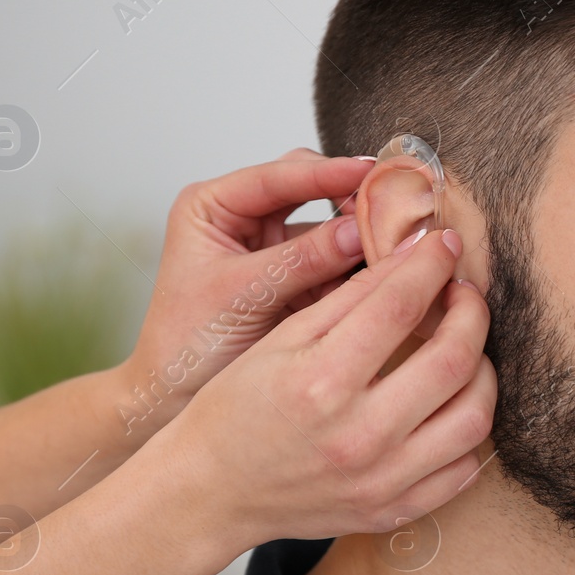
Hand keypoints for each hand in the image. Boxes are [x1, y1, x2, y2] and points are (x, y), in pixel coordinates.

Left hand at [115, 149, 371, 434]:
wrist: (176, 402)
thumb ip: (299, 261)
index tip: (368, 172)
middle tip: (391, 204)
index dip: (324, 174)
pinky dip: (362, 267)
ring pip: (330, 225)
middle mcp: (245, 220)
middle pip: (310, 189)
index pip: (276, 176)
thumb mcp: (240, 296)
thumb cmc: (186, 347)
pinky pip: (339, 264)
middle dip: (349, 197)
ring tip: (399, 238)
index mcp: (212, 207)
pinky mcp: (300, 282)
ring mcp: (275, 250)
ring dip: (361, 232)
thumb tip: (358, 231)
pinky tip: (390, 269)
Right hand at [149, 227, 495, 552]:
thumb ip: (350, 297)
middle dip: (472, 313)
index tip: (445, 245)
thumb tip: (410, 255)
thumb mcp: (281, 341)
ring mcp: (381, 480)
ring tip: (464, 350)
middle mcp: (358, 435)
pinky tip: (453, 405)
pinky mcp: (393, 510)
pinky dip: (469, 431)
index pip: (400, 305)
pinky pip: (465, 470)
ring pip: (475, 417)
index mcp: (321, 382)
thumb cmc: (237, 410)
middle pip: (454, 359)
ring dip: (483, 372)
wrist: (211, 493)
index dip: (432, 264)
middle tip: (464, 295)